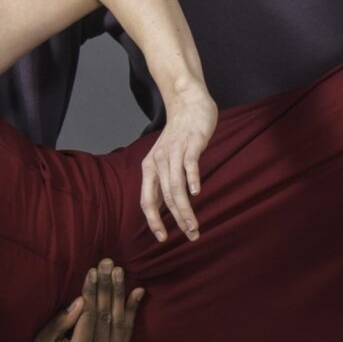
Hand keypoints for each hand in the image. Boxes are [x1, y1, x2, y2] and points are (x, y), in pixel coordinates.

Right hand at [23, 261, 143, 341]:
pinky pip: (127, 337)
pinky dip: (132, 313)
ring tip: (120, 272)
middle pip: (105, 318)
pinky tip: (138, 293)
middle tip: (109, 263)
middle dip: (107, 288)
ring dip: (120, 295)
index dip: (92, 292)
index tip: (93, 271)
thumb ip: (60, 324)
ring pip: (119, 325)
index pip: (88, 318)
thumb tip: (80, 300)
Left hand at [141, 91, 215, 241]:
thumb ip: (165, 179)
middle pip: (165, 198)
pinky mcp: (191, 143)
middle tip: (190, 236)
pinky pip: (189, 164)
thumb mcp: (165, 158)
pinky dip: (192, 179)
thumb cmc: (179, 135)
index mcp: (150, 168)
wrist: (188, 103)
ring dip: (185, 209)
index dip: (153, 221)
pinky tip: (196, 193)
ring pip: (176, 186)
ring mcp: (175, 152)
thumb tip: (165, 205)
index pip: (147, 200)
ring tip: (194, 226)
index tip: (162, 238)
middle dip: (177, 220)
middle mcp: (159, 161)